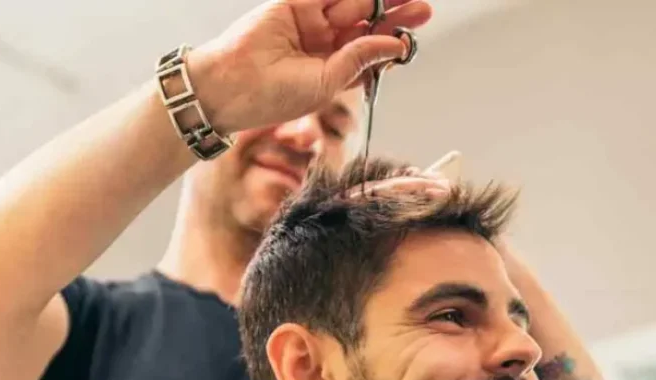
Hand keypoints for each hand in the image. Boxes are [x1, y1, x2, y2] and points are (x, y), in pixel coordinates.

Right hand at [187, 0, 432, 133]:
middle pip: (366, 21)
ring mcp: (310, 20)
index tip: (416, 30)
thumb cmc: (275, 96)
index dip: (393, 36)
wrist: (233, 85)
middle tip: (422, 6)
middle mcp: (323, 42)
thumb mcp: (330, 80)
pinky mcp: (294, 3)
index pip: (369, 46)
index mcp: (332, 66)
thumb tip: (397, 44)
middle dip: (394, 12)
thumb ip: (361, 57)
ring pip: (351, 3)